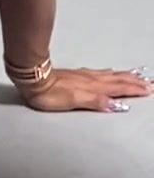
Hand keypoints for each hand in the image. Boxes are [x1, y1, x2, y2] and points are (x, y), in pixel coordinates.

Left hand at [21, 66, 153, 113]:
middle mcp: (93, 80)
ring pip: (112, 76)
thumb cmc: (51, 93)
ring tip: (138, 75)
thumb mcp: (75, 100)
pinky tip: (110, 72)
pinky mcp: (78, 75)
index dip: (135, 90)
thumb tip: (117, 105)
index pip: (119, 89)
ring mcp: (85, 76)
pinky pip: (101, 73)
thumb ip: (96, 102)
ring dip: (126, 76)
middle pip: (119, 81)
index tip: (149, 90)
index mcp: (94, 87)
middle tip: (150, 82)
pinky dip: (111, 73)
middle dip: (135, 82)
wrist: (35, 79)